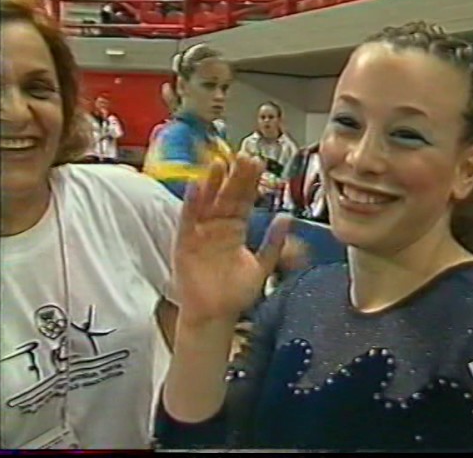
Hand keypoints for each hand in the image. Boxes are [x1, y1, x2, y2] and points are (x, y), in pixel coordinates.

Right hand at [172, 156, 291, 325]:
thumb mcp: (261, 266)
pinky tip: (197, 186)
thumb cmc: (235, 292)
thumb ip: (273, 243)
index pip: (244, 201)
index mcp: (235, 229)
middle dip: (235, 177)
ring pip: (208, 203)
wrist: (215, 315)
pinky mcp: (185, 243)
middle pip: (227, 197)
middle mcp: (218, 227)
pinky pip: (189, 220)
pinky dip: (192, 204)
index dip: (250, 183)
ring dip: (213, 184)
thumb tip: (286, 217)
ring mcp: (201, 233)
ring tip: (220, 163)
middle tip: (244, 156)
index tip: (258, 163)